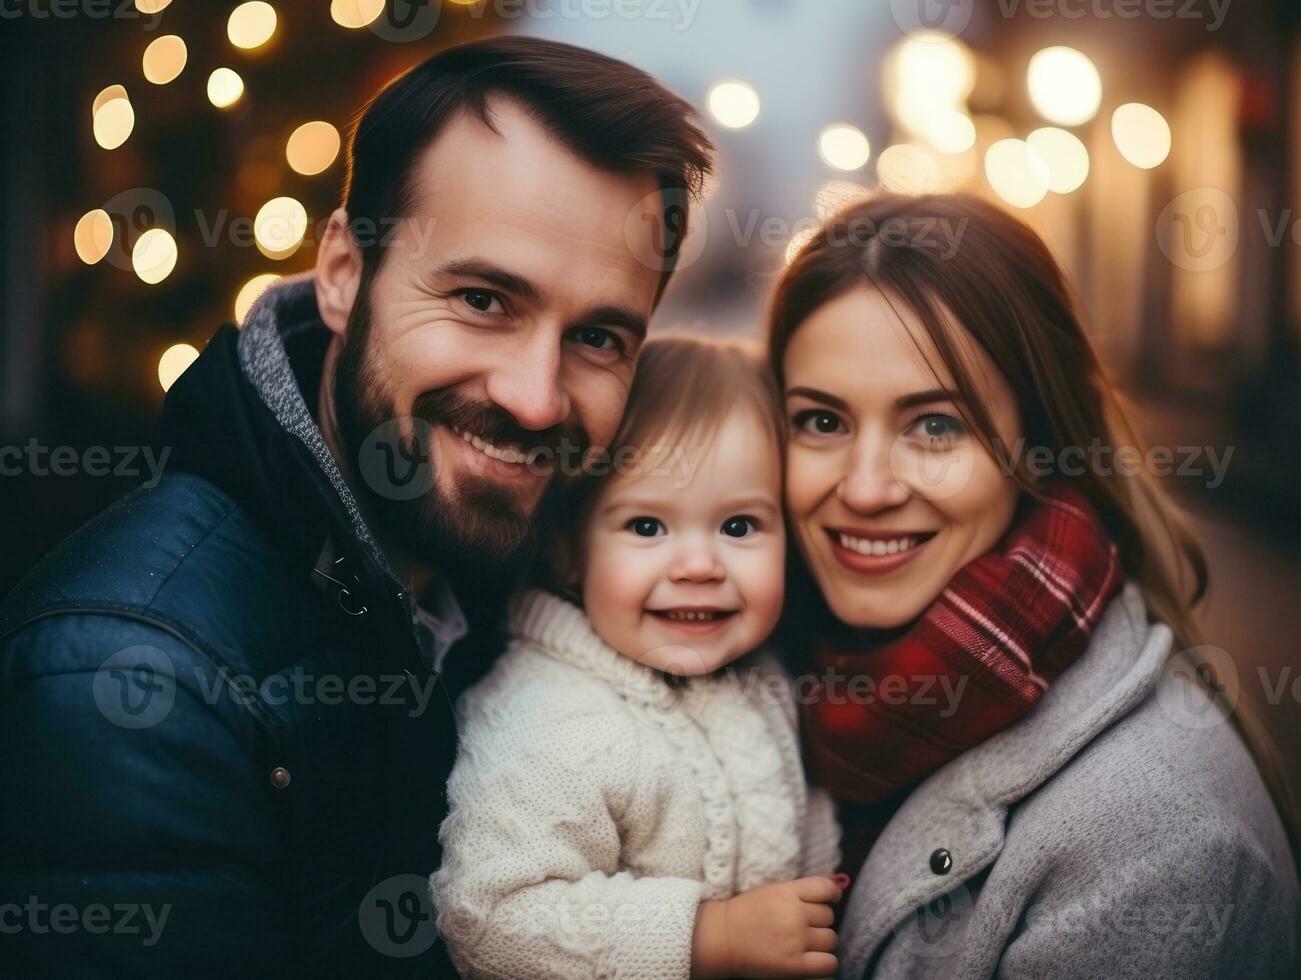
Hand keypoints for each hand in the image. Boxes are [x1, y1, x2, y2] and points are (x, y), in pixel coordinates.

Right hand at [690, 874, 846, 978]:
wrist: (720, 938)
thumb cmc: (747, 913)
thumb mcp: (774, 891)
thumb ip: (806, 888)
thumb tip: (844, 882)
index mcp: (786, 891)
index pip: (826, 889)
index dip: (830, 896)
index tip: (824, 903)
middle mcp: (793, 914)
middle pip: (828, 916)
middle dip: (817, 922)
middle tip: (798, 926)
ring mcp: (794, 939)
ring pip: (831, 939)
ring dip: (820, 942)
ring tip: (801, 943)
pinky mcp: (793, 964)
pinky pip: (829, 963)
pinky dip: (824, 962)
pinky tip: (810, 959)